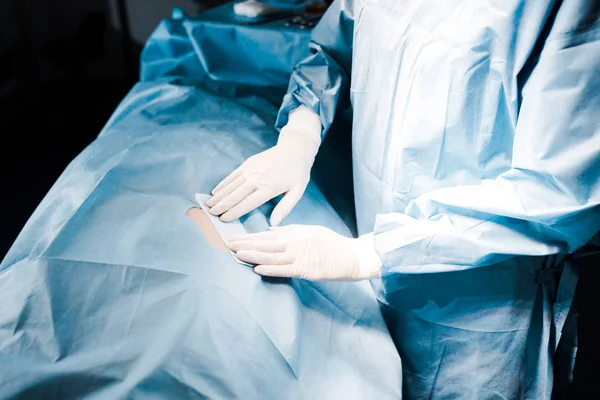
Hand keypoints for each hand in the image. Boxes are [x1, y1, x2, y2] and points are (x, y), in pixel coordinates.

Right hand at [206, 107, 320, 225]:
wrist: (295, 149)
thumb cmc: (297, 172)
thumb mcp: (296, 192)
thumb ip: (284, 208)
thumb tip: (273, 224)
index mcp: (269, 188)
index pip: (247, 203)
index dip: (234, 212)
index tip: (223, 219)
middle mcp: (257, 179)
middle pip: (235, 195)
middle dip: (221, 205)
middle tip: (211, 214)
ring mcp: (251, 170)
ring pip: (231, 185)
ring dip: (219, 196)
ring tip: (209, 205)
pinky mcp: (248, 164)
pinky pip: (232, 175)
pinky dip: (223, 184)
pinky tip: (215, 191)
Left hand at [228, 225, 381, 280]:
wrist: (351, 256)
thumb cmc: (331, 243)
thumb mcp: (309, 231)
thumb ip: (289, 231)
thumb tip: (269, 231)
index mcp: (294, 233)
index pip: (266, 236)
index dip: (248, 238)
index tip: (233, 238)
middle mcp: (294, 243)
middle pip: (264, 244)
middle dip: (244, 245)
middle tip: (226, 245)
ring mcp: (299, 256)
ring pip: (271, 256)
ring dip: (253, 256)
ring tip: (236, 255)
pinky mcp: (305, 269)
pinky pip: (285, 269)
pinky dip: (270, 269)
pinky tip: (257, 268)